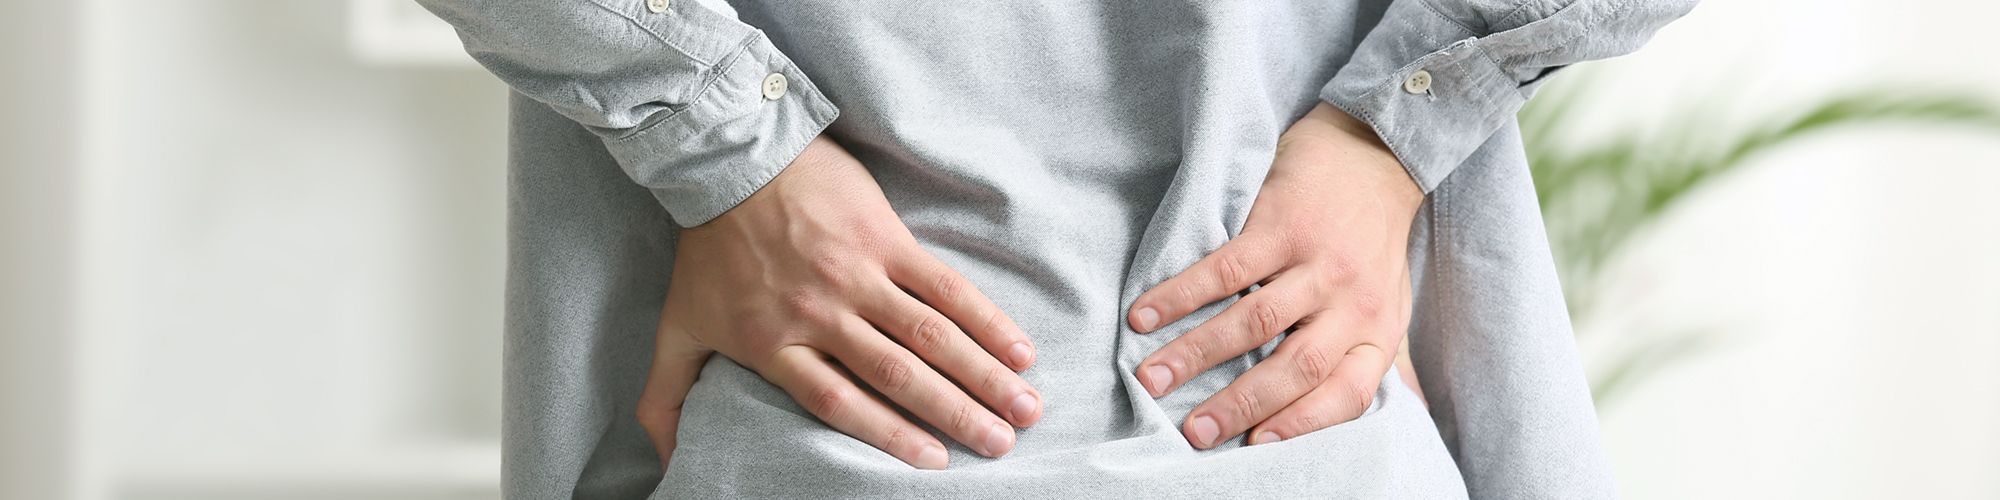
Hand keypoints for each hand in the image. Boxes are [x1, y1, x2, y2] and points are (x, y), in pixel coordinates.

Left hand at [635, 136, 1042, 469]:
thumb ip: (667, 394)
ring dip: (982, 374)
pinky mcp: (885, 239)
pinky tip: (1018, 348)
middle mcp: (822, 314)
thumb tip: (661, 454)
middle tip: (1002, 446)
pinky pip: (943, 286)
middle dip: (955, 413)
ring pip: (930, 336)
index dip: (888, 433)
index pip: (840, 401)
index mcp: (777, 343)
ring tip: (1025, 408)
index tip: (934, 461)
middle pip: (898, 375)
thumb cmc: (707, 248)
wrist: (732, 159)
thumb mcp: (676, 326)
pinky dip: (984, 319)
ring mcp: (858, 275)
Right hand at [1128, 103, 1420, 448]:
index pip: (1346, 393)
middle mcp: (1352, 302)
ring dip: (1196, 354)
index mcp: (1377, 330)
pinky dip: (1181, 295)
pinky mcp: (1282, 224)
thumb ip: (1367, 355)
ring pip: (1253, 321)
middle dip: (1239, 404)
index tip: (1255, 446)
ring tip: (1152, 379)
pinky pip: (1226, 270)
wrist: (1375, 154)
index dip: (1301, 424)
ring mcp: (1317, 262)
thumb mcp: (1389, 304)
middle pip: (1294, 366)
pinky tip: (1146, 314)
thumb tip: (1358, 416)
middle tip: (1193, 432)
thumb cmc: (1372, 242)